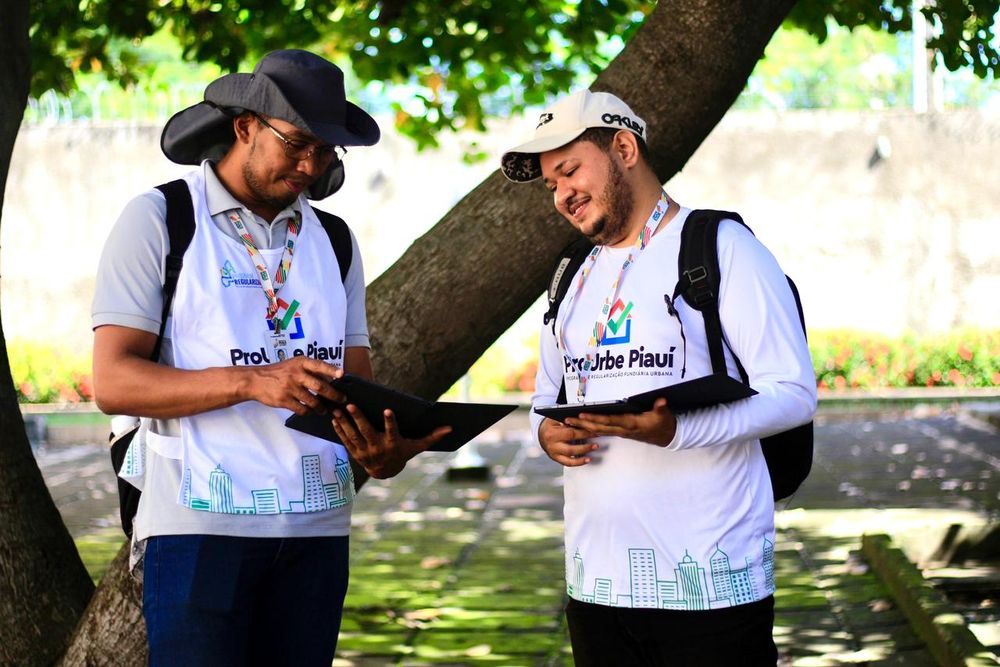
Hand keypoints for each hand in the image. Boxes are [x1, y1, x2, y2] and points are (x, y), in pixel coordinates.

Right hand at [241, 357, 345, 414]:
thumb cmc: (279, 372)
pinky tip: (310, 411)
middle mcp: (296, 374)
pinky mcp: (284, 400)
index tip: (342, 374)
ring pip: (312, 401)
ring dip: (321, 407)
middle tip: (341, 399)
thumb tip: (331, 378)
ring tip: (324, 409)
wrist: (255, 380)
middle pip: (320, 386)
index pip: (319, 365)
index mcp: (300, 363)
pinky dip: (308, 412)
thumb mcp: (293, 365)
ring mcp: (290, 388)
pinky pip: (301, 409)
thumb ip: (310, 370)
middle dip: (334, 395)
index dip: (331, 370)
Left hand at [331, 404, 451, 478]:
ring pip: (353, 435)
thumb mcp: (416, 446)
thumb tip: (450, 428)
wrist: (385, 472)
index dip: (390, 422)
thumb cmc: (402, 454)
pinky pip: (345, 440)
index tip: (388, 410)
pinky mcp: (355, 453)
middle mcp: (378, 448)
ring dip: (344, 422)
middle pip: (367, 432)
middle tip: (351, 404)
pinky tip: (334, 418)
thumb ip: (431, 437)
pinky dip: (339, 430)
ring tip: (337, 409)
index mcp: (393, 444)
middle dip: (359, 418)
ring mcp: (365, 452)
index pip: (392, 432)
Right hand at [538, 418, 598, 466]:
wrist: (540, 435)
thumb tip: (582, 419)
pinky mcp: (556, 458)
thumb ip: (565, 419)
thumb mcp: (554, 419)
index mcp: (552, 433)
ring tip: (595, 447)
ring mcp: (554, 453)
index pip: (570, 432)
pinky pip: (568, 463)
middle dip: (585, 439)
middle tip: (597, 436)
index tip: (594, 429)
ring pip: (570, 454)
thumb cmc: (550, 425)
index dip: (583, 431)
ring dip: (584, 451)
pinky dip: (579, 462)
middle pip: (571, 442)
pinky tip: (588, 459)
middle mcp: (552, 444)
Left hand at [564, 398, 676, 446]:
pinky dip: (589, 428)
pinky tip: (580, 426)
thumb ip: (661, 408)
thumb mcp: (664, 415)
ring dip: (582, 426)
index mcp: (631, 424)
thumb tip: (661, 401)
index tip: (583, 414)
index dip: (596, 418)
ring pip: (598, 430)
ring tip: (567, 422)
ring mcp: (620, 432)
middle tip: (566, 420)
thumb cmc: (663, 423)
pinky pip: (602, 431)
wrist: (666, 436)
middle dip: (582, 423)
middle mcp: (622, 429)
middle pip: (599, 427)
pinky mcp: (619, 431)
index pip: (610, 421)